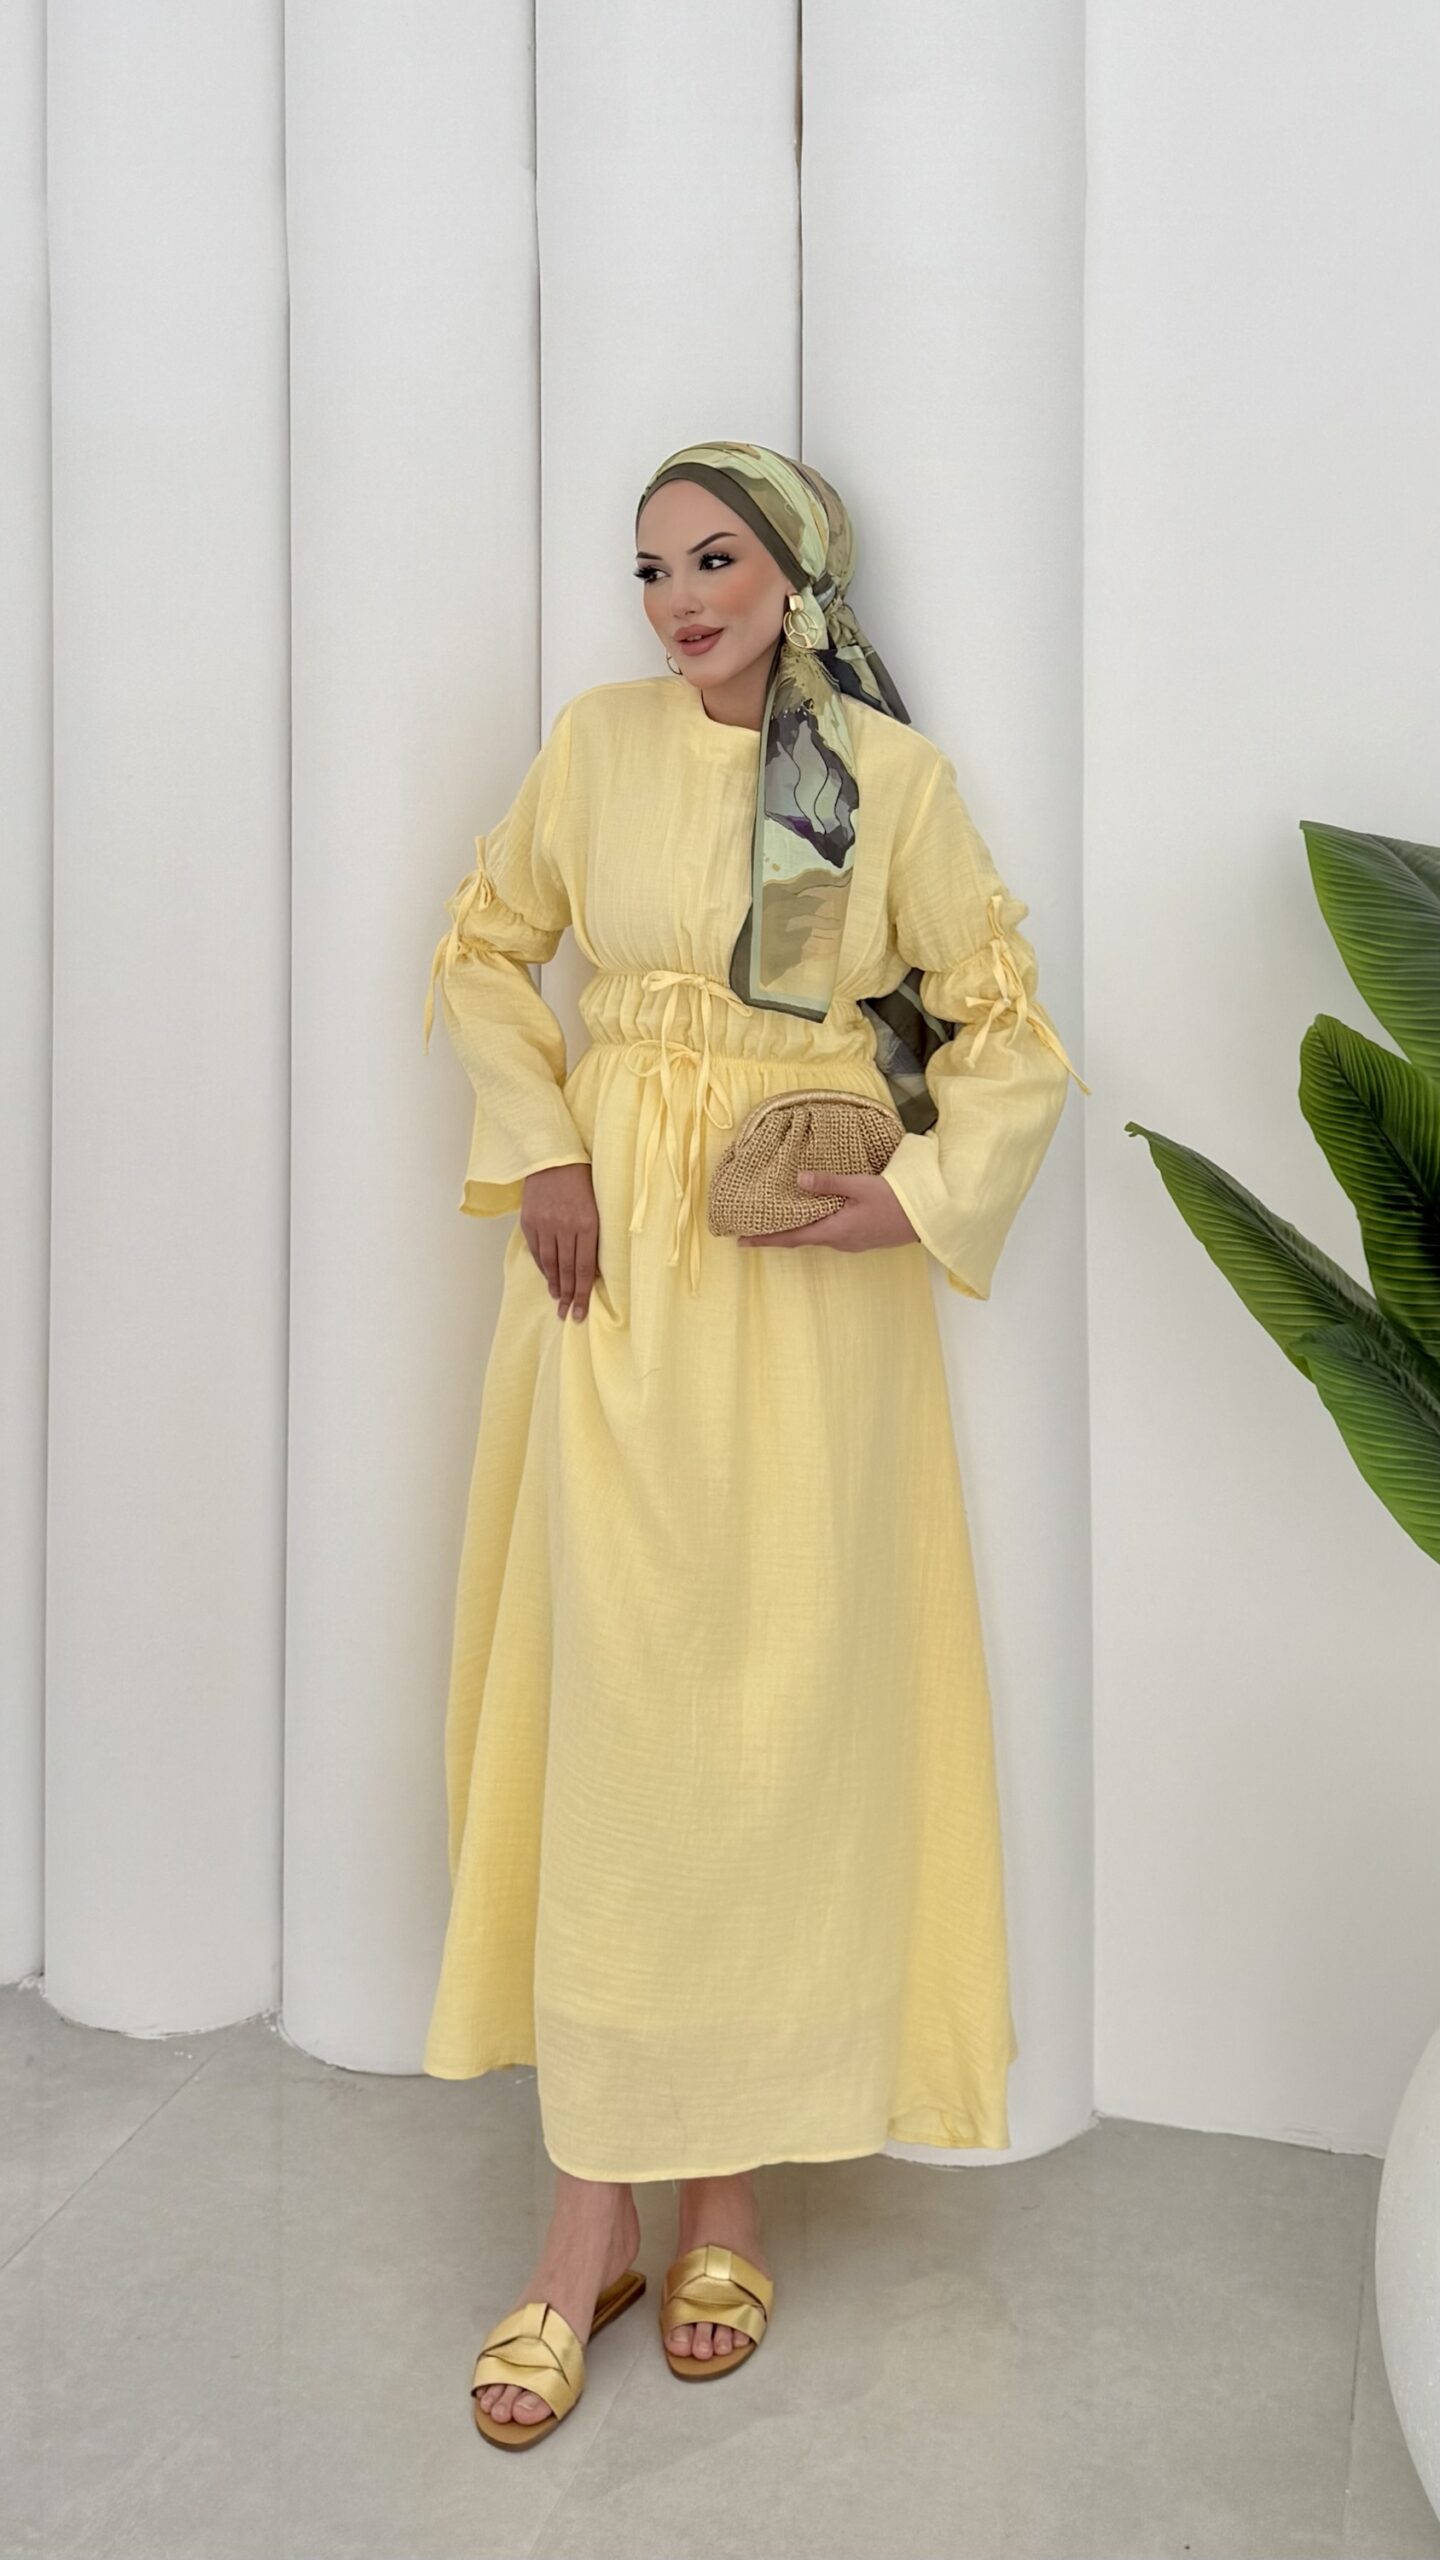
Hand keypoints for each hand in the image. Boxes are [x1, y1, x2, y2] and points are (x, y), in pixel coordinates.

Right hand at [520, 1162, 598, 1319]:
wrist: (552, 1156)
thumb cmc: (582, 1180)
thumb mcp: (597, 1205)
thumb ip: (594, 1235)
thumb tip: (593, 1268)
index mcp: (587, 1223)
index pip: (585, 1268)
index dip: (583, 1293)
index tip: (581, 1313)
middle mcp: (565, 1226)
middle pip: (567, 1270)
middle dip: (569, 1296)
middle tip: (569, 1315)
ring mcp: (545, 1224)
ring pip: (550, 1263)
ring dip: (555, 1285)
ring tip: (558, 1300)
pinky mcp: (529, 1221)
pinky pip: (537, 1251)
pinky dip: (543, 1268)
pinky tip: (548, 1279)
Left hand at [738, 1168, 919, 1254]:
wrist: (927, 1219)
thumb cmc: (895, 1201)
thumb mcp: (860, 1186)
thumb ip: (829, 1183)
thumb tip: (799, 1180)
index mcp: (833, 1231)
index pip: (791, 1238)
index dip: (766, 1240)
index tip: (742, 1241)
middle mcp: (839, 1242)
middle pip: (801, 1239)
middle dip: (777, 1235)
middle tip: (753, 1230)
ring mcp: (851, 1243)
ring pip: (816, 1236)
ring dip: (796, 1231)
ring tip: (778, 1221)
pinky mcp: (861, 1238)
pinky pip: (830, 1233)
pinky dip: (815, 1227)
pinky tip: (813, 1216)